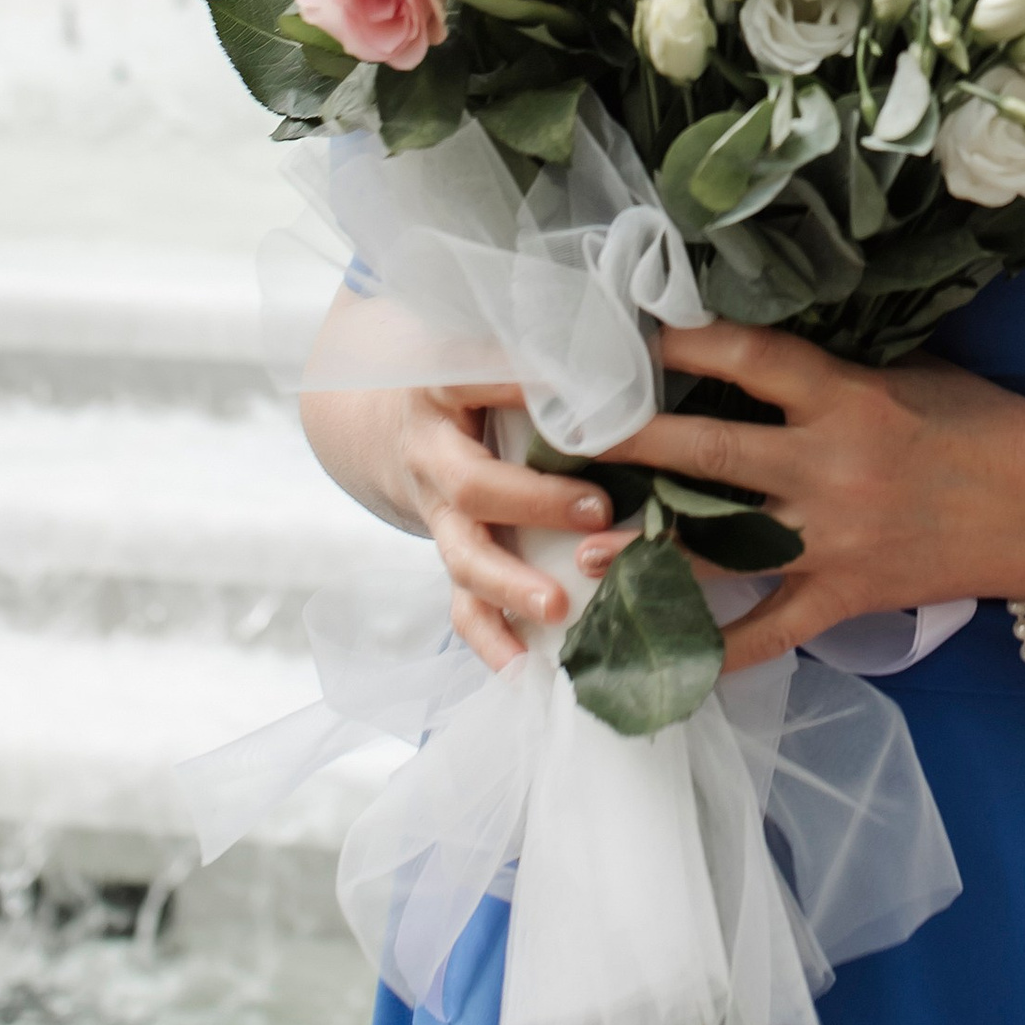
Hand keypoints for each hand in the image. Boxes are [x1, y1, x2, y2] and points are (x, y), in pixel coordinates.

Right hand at [390, 384, 613, 670]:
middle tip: (597, 513)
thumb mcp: (495, 355)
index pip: (484, 386)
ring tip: (555, 608)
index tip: (595, 413)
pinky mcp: (451, 557)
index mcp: (447, 389)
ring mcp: (438, 513)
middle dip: (534, 503)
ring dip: (509, 585)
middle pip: (472, 486)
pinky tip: (522, 669)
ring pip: (463, 556)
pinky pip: (461, 607)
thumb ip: (544, 362)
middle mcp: (434, 453)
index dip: (531, 399)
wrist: (397, 426)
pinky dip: (491, 640)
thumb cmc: (477, 382)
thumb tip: (627, 366)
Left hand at [586, 321, 1024, 672]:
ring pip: (725, 550)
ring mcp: (838, 541)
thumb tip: (753, 353)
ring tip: (588, 556)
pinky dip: (718, 652)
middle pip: (712, 454)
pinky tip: (665, 659)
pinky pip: (770, 634)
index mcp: (850, 399)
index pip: (752, 359)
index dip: (686, 341)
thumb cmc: (984, 426)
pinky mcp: (848, 598)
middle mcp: (833, 469)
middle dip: (633, 443)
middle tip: (565, 433)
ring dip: (652, 554)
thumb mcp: (911, 376)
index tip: (630, 330)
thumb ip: (834, 372)